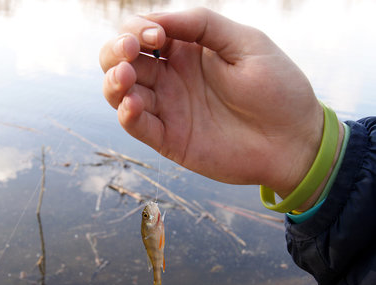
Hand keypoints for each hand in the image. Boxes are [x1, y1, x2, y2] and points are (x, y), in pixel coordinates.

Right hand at [99, 8, 323, 198]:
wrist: (295, 140)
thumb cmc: (278, 88)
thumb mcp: (246, 43)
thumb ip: (202, 24)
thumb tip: (157, 19)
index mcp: (186, 50)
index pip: (142, 33)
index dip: (138, 29)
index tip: (159, 37)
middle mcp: (171, 77)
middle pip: (120, 60)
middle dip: (116, 51)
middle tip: (130, 51)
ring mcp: (168, 108)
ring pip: (119, 92)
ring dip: (114, 81)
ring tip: (125, 76)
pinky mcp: (169, 139)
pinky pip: (137, 126)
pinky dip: (127, 115)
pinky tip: (133, 104)